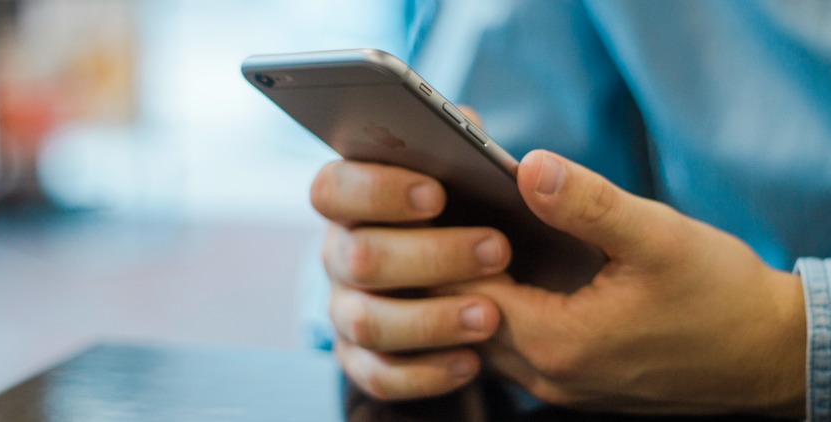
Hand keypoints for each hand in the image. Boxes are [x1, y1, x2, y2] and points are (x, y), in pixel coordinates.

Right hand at [312, 159, 509, 399]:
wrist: (472, 273)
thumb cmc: (464, 207)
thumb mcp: (465, 169)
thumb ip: (463, 141)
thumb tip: (477, 133)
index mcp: (351, 200)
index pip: (333, 189)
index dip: (377, 191)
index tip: (437, 194)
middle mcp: (339, 254)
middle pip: (358, 257)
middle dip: (431, 256)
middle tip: (497, 249)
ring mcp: (346, 309)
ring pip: (367, 322)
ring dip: (431, 319)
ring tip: (490, 315)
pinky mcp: (362, 358)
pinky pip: (380, 375)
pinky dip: (425, 373)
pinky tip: (471, 361)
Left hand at [445, 150, 805, 416]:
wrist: (769, 356)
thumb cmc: (722, 299)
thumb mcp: (659, 238)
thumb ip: (588, 203)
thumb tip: (528, 166)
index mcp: (557, 341)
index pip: (464, 291)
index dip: (445, 245)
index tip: (437, 202)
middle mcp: (547, 374)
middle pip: (465, 318)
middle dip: (448, 267)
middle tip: (444, 214)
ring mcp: (560, 385)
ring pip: (486, 337)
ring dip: (472, 291)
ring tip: (470, 237)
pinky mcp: (575, 383)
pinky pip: (514, 348)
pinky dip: (501, 310)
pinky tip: (511, 272)